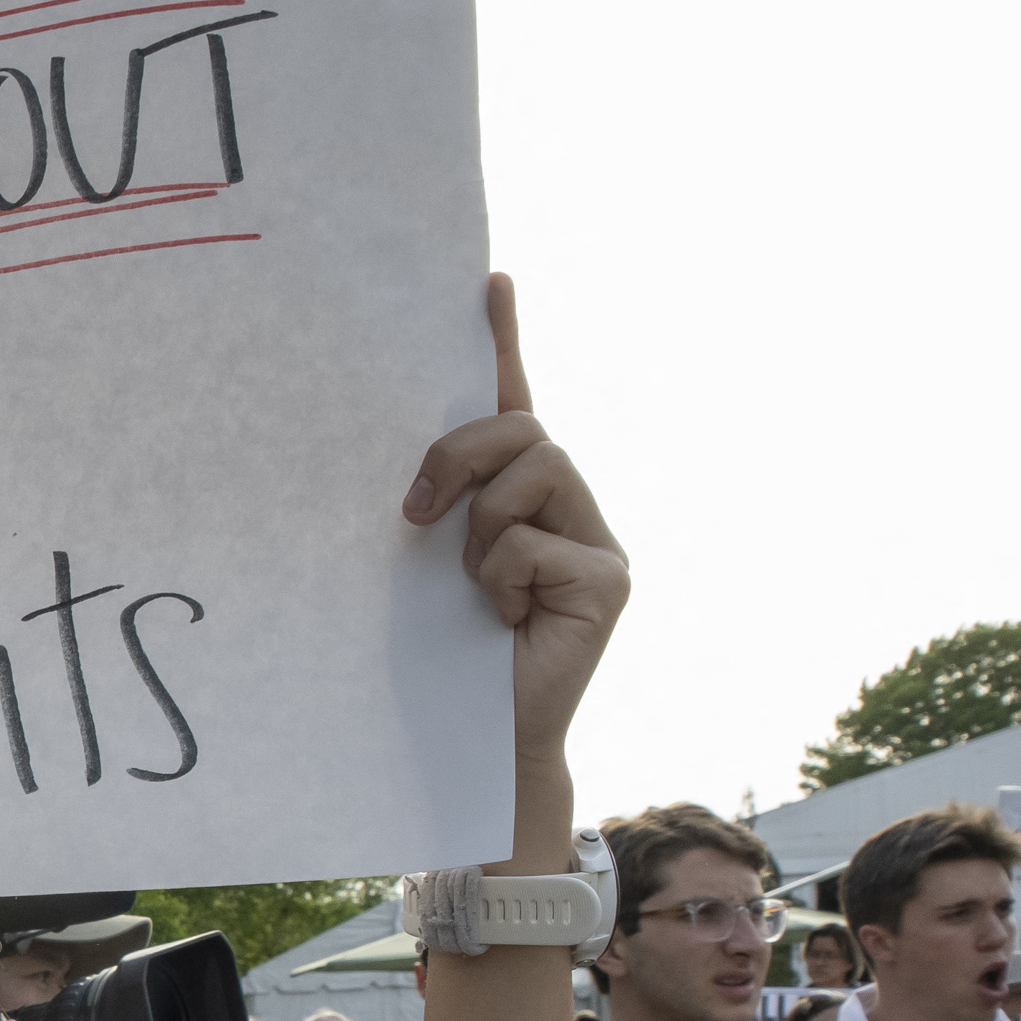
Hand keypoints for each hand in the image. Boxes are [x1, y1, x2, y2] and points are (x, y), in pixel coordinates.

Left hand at [404, 274, 628, 781]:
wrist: (476, 738)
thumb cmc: (440, 652)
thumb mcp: (428, 561)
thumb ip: (440, 503)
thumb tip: (409, 469)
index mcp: (521, 497)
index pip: (514, 404)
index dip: (503, 342)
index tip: (488, 283)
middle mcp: (570, 507)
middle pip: (521, 429)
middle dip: (459, 459)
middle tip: (416, 516)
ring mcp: (598, 542)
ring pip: (534, 474)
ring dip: (483, 531)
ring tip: (478, 590)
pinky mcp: (611, 580)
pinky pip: (535, 542)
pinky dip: (502, 578)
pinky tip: (507, 620)